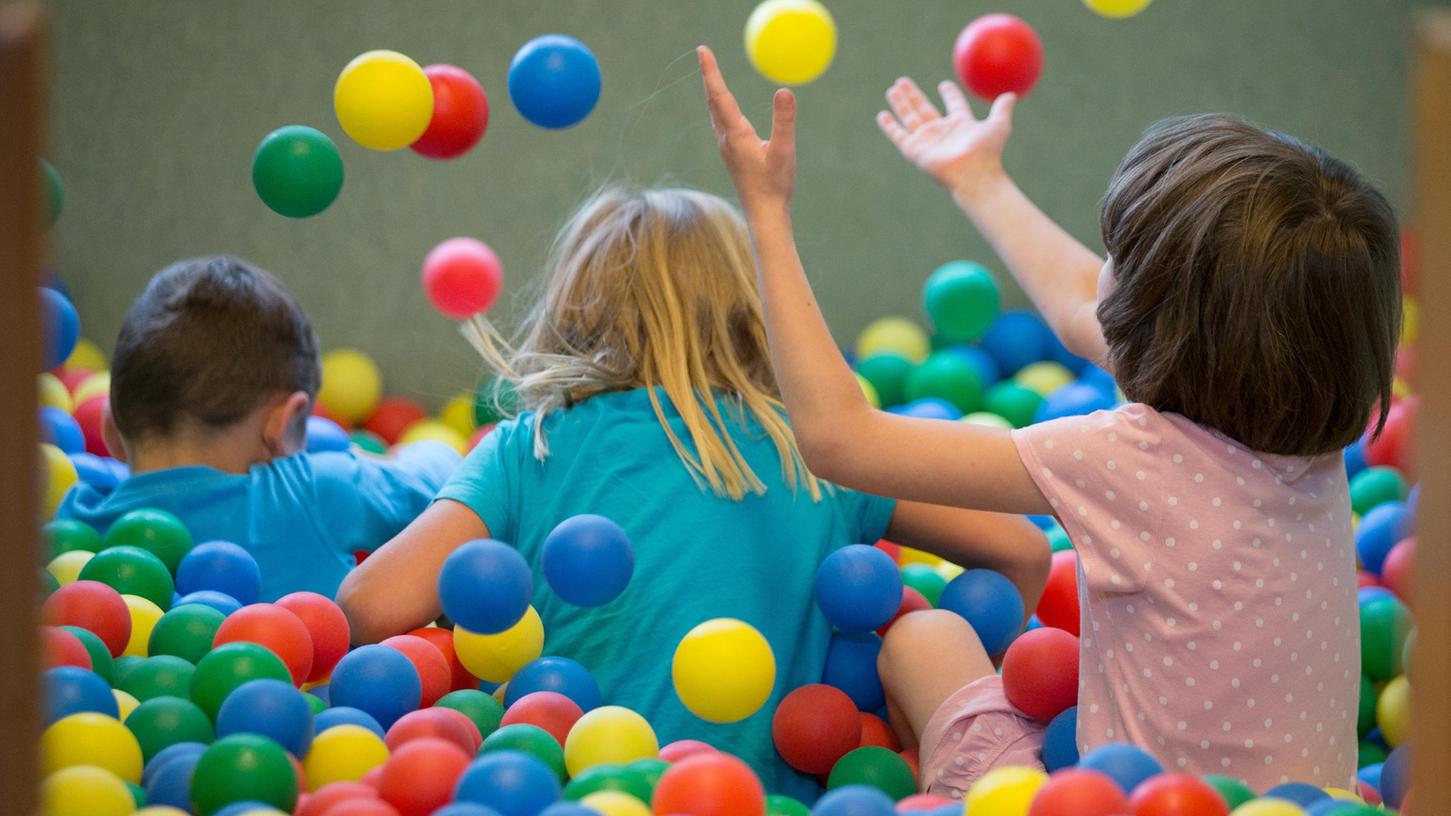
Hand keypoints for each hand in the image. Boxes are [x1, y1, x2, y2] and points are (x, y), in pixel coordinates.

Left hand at [698, 45, 796, 215]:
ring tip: (710, 74)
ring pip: (715, 112)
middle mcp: (726, 139)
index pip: (720, 94)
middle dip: (709, 75)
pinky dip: (719, 106)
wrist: (764, 215)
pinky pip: (721, 122)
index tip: (702, 49)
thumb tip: (784, 90)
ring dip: (712, 91)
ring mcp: (727, 147)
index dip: (711, 70)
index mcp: (736, 134)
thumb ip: (784, 121)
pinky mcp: (732, 154)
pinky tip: (723, 108)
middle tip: (704, 53)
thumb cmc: (775, 186)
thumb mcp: (784, 151)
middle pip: (713, 100)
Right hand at [878, 78, 1015, 201]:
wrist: (973, 173)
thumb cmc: (987, 152)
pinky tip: (882, 115)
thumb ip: (1002, 109)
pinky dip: (889, 126)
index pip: (953, 106)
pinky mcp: (914, 150)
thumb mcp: (998, 125)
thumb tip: (1012, 94)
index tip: (944, 85)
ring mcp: (926, 140)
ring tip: (893, 88)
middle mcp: (941, 131)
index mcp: (960, 124)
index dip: (949, 95)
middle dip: (914, 95)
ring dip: (900, 102)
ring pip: (909, 117)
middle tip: (903, 80)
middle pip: (924, 108)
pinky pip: (898, 135)